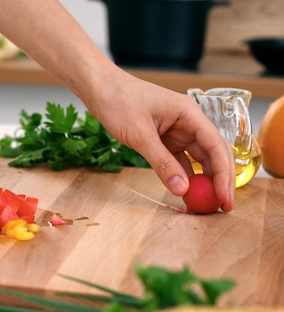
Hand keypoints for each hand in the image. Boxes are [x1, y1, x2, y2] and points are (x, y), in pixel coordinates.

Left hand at [86, 70, 234, 210]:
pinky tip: (185, 192)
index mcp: (190, 114)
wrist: (101, 89)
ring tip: (206, 204)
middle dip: (219, 181)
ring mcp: (177, 131)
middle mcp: (189, 123)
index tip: (225, 198)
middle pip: (213, 154)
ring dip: (202, 181)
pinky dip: (183, 176)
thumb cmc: (120, 102)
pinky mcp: (164, 140)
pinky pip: (179, 160)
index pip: (216, 147)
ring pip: (197, 159)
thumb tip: (182, 189)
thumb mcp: (141, 135)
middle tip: (223, 207)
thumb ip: (162, 163)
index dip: (224, 175)